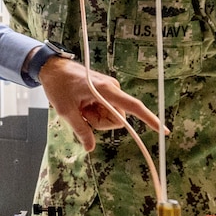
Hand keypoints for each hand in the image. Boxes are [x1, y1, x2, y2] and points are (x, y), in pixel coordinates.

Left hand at [37, 57, 163, 150]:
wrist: (53, 68)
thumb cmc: (58, 85)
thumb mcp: (66, 111)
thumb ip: (80, 130)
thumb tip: (90, 148)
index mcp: (105, 90)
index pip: (133, 106)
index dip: (149, 119)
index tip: (163, 130)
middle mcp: (112, 89)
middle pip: (117, 119)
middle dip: (99, 122)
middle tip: (80, 112)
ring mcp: (110, 90)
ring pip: (110, 116)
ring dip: (95, 117)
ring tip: (79, 106)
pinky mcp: (107, 91)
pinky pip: (106, 109)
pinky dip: (94, 112)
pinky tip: (82, 104)